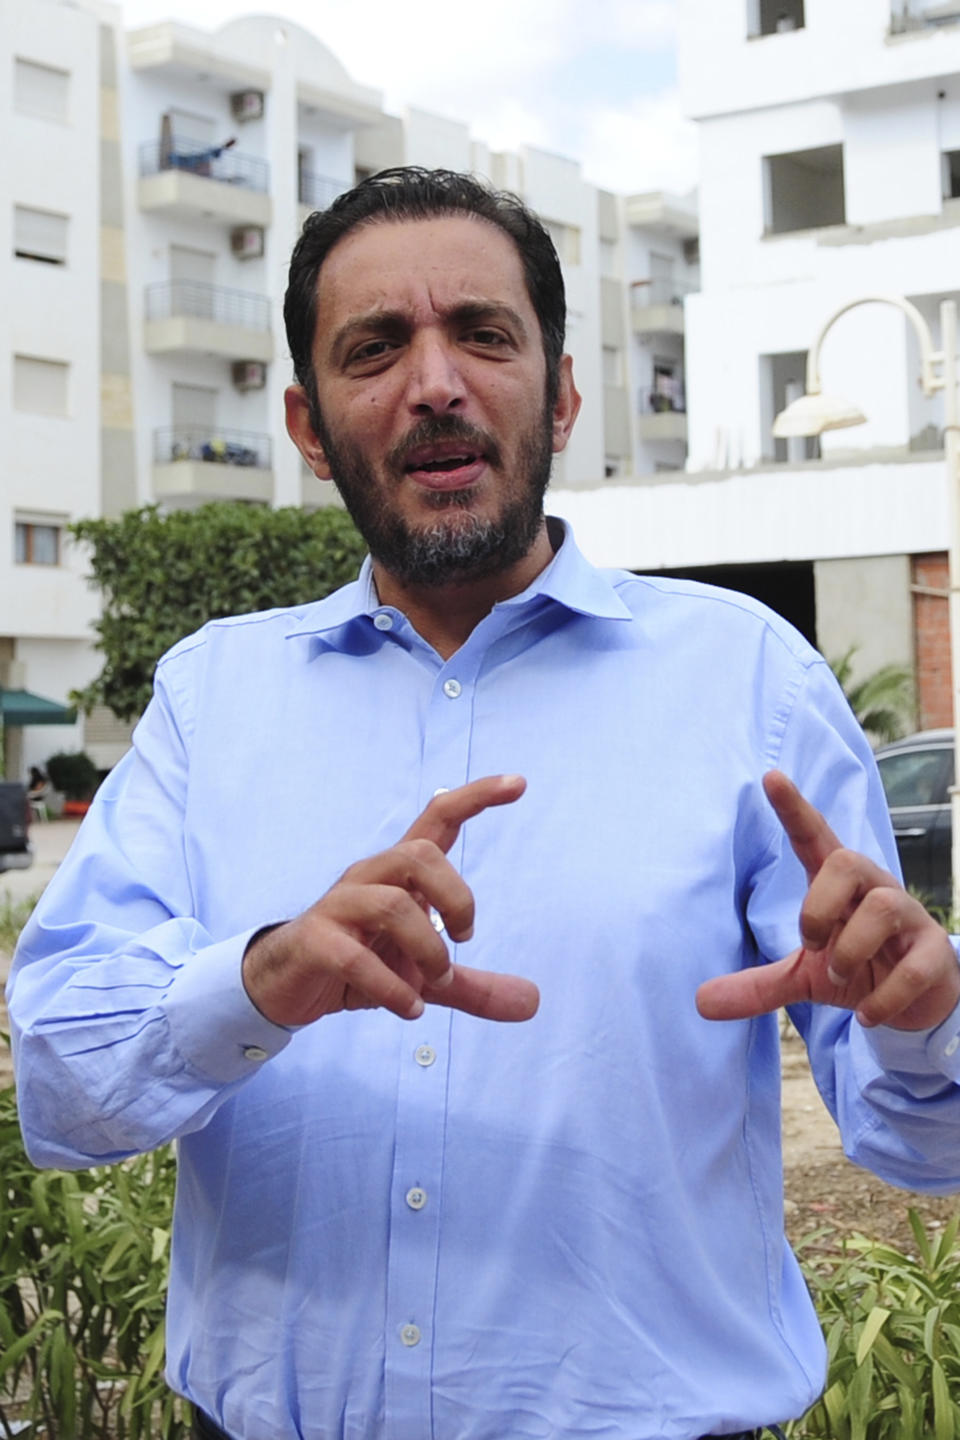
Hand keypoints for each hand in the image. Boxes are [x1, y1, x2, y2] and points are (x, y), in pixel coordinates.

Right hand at [242, 775, 538, 1027]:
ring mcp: (339, 907)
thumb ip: (474, 987)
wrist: (286, 986)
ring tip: (431, 984)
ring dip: (426, 949)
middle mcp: (369, 878)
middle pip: (419, 855)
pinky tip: (409, 1009)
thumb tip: (533, 1004)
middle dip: (456, 899)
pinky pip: (355, 956)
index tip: (519, 783)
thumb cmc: (359, 964)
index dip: (476, 798)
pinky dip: (391, 987)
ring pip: (392, 905)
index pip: (438, 818)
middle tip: (463, 940)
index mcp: (399, 875)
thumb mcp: (424, 978)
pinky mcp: (315, 941)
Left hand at [696, 770, 959, 1031]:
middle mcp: (875, 890)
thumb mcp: (803, 977)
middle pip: (848, 861)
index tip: (770, 776)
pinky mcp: (935, 955)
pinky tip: (865, 1012)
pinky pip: (914, 966)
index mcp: (839, 886)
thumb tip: (700, 1003)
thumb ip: (757, 985)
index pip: (816, 836)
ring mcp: (910, 919)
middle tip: (809, 943)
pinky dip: (884, 995)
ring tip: (838, 977)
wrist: (918, 1002)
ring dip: (850, 949)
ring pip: (883, 906)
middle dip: (818, 904)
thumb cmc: (857, 969)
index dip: (795, 808)